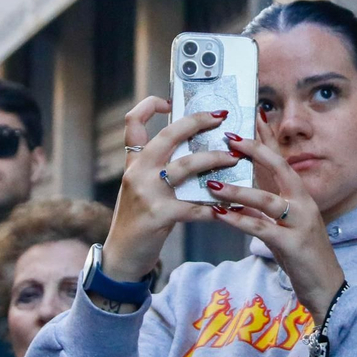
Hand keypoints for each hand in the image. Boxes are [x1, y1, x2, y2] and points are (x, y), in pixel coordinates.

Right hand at [102, 97, 239, 285]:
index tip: (170, 100)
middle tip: (221, 117)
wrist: (121, 257)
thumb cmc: (138, 221)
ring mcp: (147, 193)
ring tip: (234, 159)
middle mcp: (138, 172)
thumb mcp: (141, 189)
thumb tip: (196, 150)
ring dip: (215, 159)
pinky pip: (195, 205)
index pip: (133, 122)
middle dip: (197, 122)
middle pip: (168, 135)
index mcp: (134, 163)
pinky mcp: (159, 215)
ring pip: (187, 165)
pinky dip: (216, 206)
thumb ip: (159, 169)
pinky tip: (231, 208)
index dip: (150, 105)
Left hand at [204, 114, 346, 317]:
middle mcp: (303, 203)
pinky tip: (219, 216)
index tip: (247, 119)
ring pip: (266, 200)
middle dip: (254, 151)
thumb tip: (237, 190)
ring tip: (212, 184)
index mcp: (300, 194)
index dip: (264, 139)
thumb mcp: (283, 224)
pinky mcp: (292, 244)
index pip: (281, 159)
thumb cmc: (300, 253)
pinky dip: (238, 221)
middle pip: (279, 168)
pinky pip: (261, 228)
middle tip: (228, 139)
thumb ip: (265, 205)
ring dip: (237, 191)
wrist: (325, 285)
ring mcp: (300, 222)